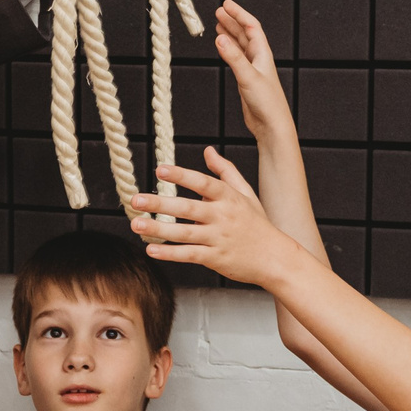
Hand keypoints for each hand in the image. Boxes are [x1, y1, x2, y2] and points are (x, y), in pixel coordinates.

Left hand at [130, 149, 300, 288]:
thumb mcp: (246, 194)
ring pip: (185, 233)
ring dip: (159, 228)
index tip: (160, 168)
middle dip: (160, 203)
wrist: (275, 258)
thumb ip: (225, 171)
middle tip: (135, 200)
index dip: (182, 175)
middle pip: (188, 208)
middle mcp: (223, 216)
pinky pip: (189, 255)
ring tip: (137, 224)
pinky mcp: (216, 259)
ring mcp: (219, 239)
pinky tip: (152, 249)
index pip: (203, 183)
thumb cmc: (257, 224)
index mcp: (229, 198)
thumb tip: (207, 150)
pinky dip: (170, 253)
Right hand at [215, 0, 293, 141]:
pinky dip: (230, 50)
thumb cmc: (267, 103)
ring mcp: (253, 69)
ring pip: (241, 45)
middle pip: (245, 33)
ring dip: (231, 34)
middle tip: (219, 11)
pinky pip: (238, 58)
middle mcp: (259, 59)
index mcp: (262, 54)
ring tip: (219, 25)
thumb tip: (220, 39)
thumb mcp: (248, 77)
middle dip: (232, 21)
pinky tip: (224, 48)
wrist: (272, 125)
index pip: (251, 26)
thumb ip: (233, 58)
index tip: (226, 4)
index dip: (239, 13)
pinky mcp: (247, 80)